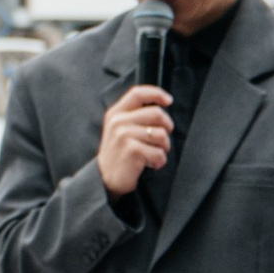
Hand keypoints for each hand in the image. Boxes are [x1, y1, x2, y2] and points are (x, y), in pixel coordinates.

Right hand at [97, 84, 173, 201]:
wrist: (105, 179)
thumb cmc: (118, 154)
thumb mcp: (119, 129)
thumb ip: (134, 116)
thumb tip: (161, 106)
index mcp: (116, 113)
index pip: (138, 93)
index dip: (156, 94)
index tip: (168, 100)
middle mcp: (118, 122)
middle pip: (157, 113)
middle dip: (167, 128)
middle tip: (162, 140)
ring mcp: (124, 135)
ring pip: (161, 134)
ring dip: (164, 147)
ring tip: (154, 154)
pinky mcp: (132, 150)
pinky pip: (159, 152)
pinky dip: (160, 161)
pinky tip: (151, 165)